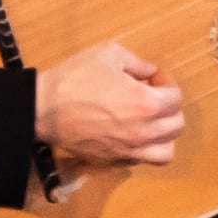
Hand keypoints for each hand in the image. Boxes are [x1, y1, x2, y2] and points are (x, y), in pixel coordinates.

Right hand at [34, 42, 183, 167]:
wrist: (40, 109)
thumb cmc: (74, 79)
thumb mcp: (109, 55)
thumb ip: (138, 63)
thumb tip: (151, 72)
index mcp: (146, 103)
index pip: (176, 98)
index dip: (167, 84)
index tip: (154, 78)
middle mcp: (142, 131)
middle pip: (176, 125)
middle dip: (169, 108)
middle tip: (153, 97)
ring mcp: (127, 150)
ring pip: (165, 152)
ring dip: (164, 136)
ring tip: (151, 122)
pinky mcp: (110, 160)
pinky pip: (140, 161)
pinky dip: (143, 150)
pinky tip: (132, 135)